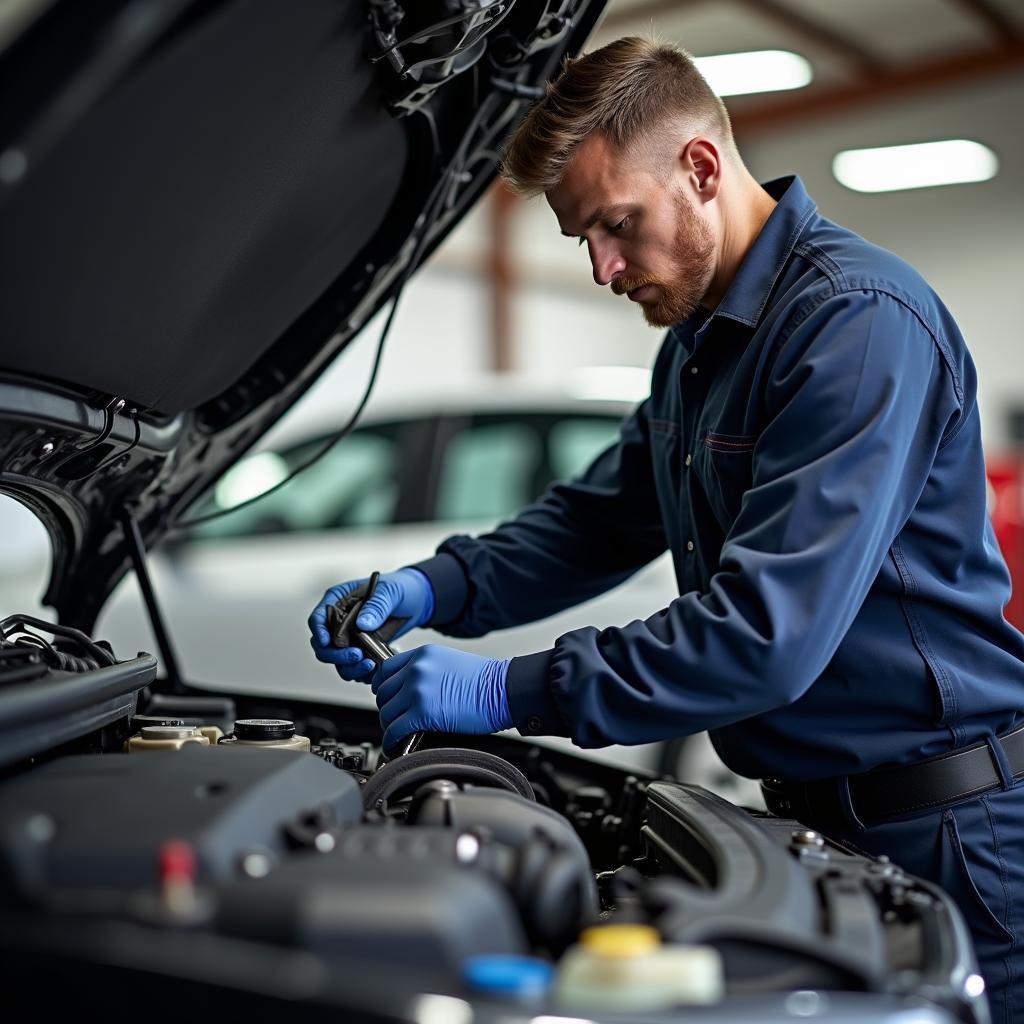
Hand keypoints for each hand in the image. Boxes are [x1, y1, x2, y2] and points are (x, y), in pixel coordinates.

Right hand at [308, 568, 434, 680]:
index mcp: (339, 601)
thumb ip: (376, 605)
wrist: (417, 602)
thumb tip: (362, 624)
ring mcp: (350, 639)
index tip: (327, 642)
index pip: (318, 618)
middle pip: (324, 646)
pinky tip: (378, 668)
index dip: (319, 632)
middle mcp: (340, 622)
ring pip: (338, 662)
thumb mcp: (390, 591)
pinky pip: (356, 668)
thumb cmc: (400, 588)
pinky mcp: (363, 651)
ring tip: (370, 665)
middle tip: (357, 656)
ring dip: (350, 668)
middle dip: (337, 655)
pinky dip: (364, 673)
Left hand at [372, 645, 511, 751]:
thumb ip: (425, 671)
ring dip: (390, 725)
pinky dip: (392, 740)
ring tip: (399, 733)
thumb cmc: (484, 681)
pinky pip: (395, 729)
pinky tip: (396, 744)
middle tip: (397, 719)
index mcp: (423, 654)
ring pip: (386, 712)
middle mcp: (416, 668)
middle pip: (383, 692)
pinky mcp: (421, 712)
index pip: (385, 670)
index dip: (383, 688)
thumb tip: (408, 691)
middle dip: (388, 708)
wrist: (503, 690)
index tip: (388, 698)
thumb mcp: (448, 662)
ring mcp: (417, 689)